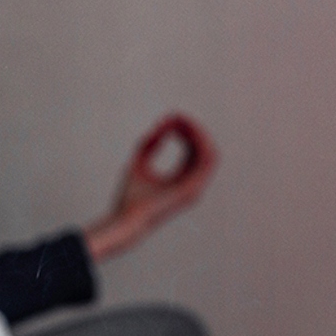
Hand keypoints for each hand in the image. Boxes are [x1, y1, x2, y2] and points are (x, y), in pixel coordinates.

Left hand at [84, 114, 217, 262]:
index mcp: (182, 179)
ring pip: (210, 153)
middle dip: (193, 129)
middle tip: (177, 116)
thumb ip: (150, 143)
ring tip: (182, 120)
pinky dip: (198, 143)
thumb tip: (163, 125)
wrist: (125, 219)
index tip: (172, 117)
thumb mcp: (139, 162)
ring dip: (198, 134)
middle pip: (204, 149)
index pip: (193, 150)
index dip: (186, 130)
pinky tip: (184, 131)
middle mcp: (193, 183)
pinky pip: (206, 162)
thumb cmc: (129, 196)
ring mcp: (195, 188)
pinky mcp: (193, 190)